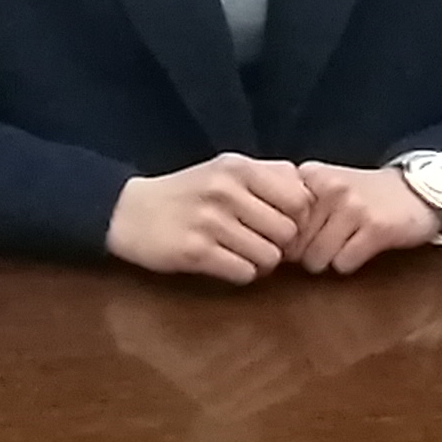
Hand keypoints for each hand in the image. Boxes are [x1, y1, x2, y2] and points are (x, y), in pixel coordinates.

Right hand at [107, 155, 311, 283]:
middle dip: (280, 245)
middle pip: (287, 232)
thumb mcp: (225, 170)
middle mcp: (226, 190)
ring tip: (241, 254)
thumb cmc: (187, 193)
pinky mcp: (195, 251)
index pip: (299, 199)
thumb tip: (312, 193)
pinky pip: (243, 273)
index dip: (299, 219)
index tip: (283, 226)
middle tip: (261, 244)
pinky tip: (225, 263)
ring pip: (269, 257)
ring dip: (261, 263)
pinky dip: (240, 274)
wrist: (129, 212)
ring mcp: (209, 221)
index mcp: (239, 167)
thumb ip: (268, 175)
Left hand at [290, 161, 441, 274]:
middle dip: (308, 253)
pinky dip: (351, 263)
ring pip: (316, 259)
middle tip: (331, 242)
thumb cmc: (365, 196)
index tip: (303, 238)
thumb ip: (296, 208)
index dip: (288, 240)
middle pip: (294, 246)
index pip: (277, 223)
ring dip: (330, 260)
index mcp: (310, 176)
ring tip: (347, 244)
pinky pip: (344, 264)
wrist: (418, 189)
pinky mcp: (375, 227)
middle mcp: (328, 187)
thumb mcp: (326, 188)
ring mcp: (352, 206)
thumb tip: (268, 245)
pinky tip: (363, 247)